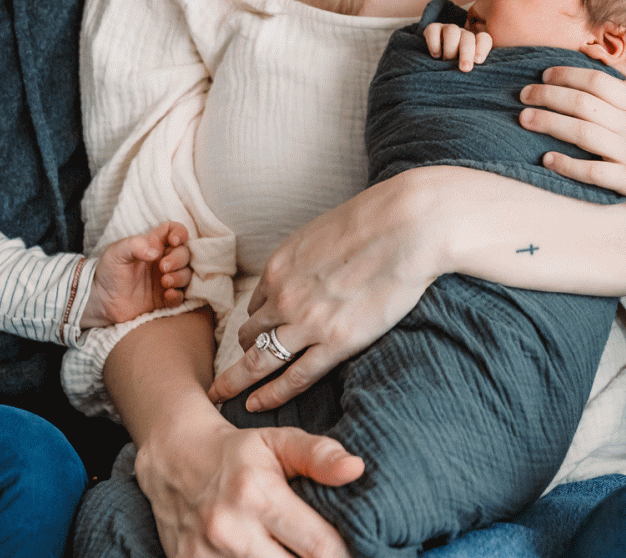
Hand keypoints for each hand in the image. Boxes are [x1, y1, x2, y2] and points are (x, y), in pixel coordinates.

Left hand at [83, 221, 192, 328]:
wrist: (101, 301)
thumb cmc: (108, 271)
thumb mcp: (115, 253)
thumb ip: (134, 245)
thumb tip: (155, 251)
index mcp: (153, 244)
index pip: (174, 230)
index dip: (180, 232)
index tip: (174, 241)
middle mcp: (163, 260)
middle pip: (184, 253)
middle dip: (178, 259)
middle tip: (163, 267)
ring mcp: (166, 279)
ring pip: (186, 274)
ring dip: (180, 276)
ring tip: (165, 282)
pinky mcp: (165, 299)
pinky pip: (181, 296)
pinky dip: (178, 295)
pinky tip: (167, 295)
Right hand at [136, 416, 361, 557]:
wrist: (173, 458)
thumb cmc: (237, 453)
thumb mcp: (279, 441)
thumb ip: (319, 455)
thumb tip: (356, 469)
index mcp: (258, 495)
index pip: (320, 548)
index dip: (343, 554)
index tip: (352, 550)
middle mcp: (230, 531)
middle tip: (320, 552)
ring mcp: (204, 555)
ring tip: (292, 552)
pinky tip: (263, 556)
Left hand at [207, 173, 441, 411]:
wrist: (404, 228)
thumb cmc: (370, 221)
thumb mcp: (319, 233)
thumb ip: (304, 260)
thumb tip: (308, 269)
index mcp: (279, 267)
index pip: (256, 304)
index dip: (256, 323)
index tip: (256, 337)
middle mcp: (284, 297)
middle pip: (249, 334)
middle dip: (236, 355)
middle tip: (221, 375)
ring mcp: (307, 323)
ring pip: (260, 360)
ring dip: (240, 379)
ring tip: (226, 395)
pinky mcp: (337, 343)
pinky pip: (296, 377)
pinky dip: (273, 394)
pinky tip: (258, 404)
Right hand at [423, 22, 491, 71]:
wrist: (432, 70)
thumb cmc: (453, 71)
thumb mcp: (466, 70)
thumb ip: (473, 68)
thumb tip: (479, 70)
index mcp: (474, 43)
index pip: (484, 39)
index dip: (482, 48)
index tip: (478, 61)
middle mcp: (462, 35)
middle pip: (468, 37)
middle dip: (466, 53)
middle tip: (464, 68)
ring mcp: (447, 30)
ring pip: (452, 31)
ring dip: (450, 48)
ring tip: (446, 62)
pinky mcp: (432, 29)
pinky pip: (433, 30)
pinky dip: (434, 43)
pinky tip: (435, 55)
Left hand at [519, 66, 625, 257]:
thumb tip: (615, 80)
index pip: (596, 81)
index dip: (566, 75)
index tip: (544, 74)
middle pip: (582, 103)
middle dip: (547, 95)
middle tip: (522, 95)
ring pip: (582, 132)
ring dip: (548, 123)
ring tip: (523, 119)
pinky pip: (593, 171)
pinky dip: (568, 164)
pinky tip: (546, 160)